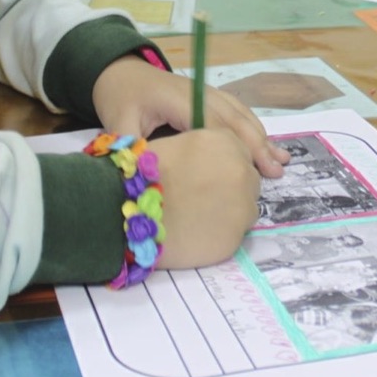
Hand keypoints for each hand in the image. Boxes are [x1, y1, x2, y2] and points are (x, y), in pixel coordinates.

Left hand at [92, 55, 288, 177]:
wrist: (121, 71)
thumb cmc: (120, 97)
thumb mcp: (117, 123)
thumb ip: (132, 148)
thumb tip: (145, 175)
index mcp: (179, 98)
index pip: (213, 124)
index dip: (233, 147)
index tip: (248, 170)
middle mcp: (200, 92)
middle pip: (234, 119)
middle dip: (257, 145)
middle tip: (275, 172)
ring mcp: (207, 92)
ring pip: (241, 114)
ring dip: (261, 137)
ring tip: (281, 161)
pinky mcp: (210, 96)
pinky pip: (238, 110)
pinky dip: (254, 127)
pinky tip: (268, 143)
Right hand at [146, 127, 261, 268]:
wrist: (128, 215)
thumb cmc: (141, 177)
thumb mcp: (171, 146)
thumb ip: (200, 150)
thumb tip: (208, 160)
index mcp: (223, 140)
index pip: (238, 150)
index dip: (224, 163)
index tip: (210, 173)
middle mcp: (241, 169)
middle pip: (248, 178)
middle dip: (231, 185)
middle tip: (204, 196)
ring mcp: (243, 204)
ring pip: (247, 206)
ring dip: (231, 209)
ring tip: (201, 215)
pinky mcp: (237, 236)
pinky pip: (237, 232)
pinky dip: (223, 232)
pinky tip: (200, 232)